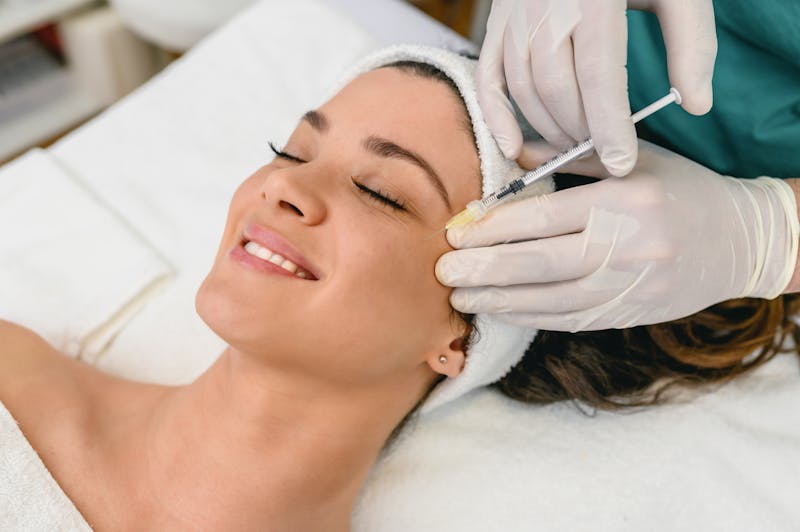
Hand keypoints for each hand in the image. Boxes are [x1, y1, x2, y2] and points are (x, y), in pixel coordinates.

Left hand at [435, 141, 798, 331]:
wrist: (739, 240)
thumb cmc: (680, 189)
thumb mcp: (631, 160)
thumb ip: (567, 158)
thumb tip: (508, 158)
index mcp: (622, 201)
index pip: (543, 219)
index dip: (493, 229)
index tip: (456, 234)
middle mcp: (625, 247)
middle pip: (539, 264)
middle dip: (484, 271)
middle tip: (442, 274)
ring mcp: (629, 287)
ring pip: (550, 300)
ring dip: (499, 302)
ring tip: (460, 299)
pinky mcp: (630, 314)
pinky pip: (570, 320)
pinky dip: (531, 317)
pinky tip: (501, 312)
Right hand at [477, 0, 716, 175]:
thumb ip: (692, 44)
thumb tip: (696, 105)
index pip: (598, 73)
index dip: (609, 125)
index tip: (622, 162)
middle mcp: (546, 4)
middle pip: (557, 87)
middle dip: (580, 130)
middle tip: (604, 152)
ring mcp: (515, 13)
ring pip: (523, 87)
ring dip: (549, 126)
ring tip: (576, 143)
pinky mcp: (498, 21)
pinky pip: (488, 77)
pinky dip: (494, 116)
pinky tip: (511, 146)